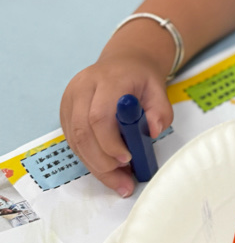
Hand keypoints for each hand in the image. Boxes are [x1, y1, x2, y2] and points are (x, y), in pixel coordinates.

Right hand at [60, 55, 172, 196]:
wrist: (124, 62)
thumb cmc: (141, 78)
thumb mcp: (159, 89)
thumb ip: (160, 111)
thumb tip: (152, 132)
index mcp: (107, 79)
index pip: (99, 116)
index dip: (110, 143)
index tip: (128, 160)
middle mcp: (82, 87)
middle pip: (82, 132)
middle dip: (102, 161)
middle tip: (123, 180)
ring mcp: (69, 99)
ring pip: (75, 141)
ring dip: (95, 165)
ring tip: (119, 181)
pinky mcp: (65, 111)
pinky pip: (72, 141)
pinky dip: (89, 158)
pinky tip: (107, 168)